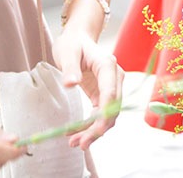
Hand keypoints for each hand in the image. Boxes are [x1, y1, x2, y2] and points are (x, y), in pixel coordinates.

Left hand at [53, 30, 123, 148]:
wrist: (77, 38)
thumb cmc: (73, 43)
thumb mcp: (67, 52)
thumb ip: (70, 68)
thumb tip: (71, 84)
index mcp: (108, 66)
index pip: (110, 95)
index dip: (103, 117)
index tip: (91, 133)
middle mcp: (115, 77)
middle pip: (112, 109)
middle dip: (97, 129)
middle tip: (78, 144)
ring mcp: (111, 86)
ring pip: (109, 115)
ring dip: (94, 131)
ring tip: (74, 142)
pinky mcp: (104, 93)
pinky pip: (101, 113)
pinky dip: (91, 125)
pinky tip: (77, 132)